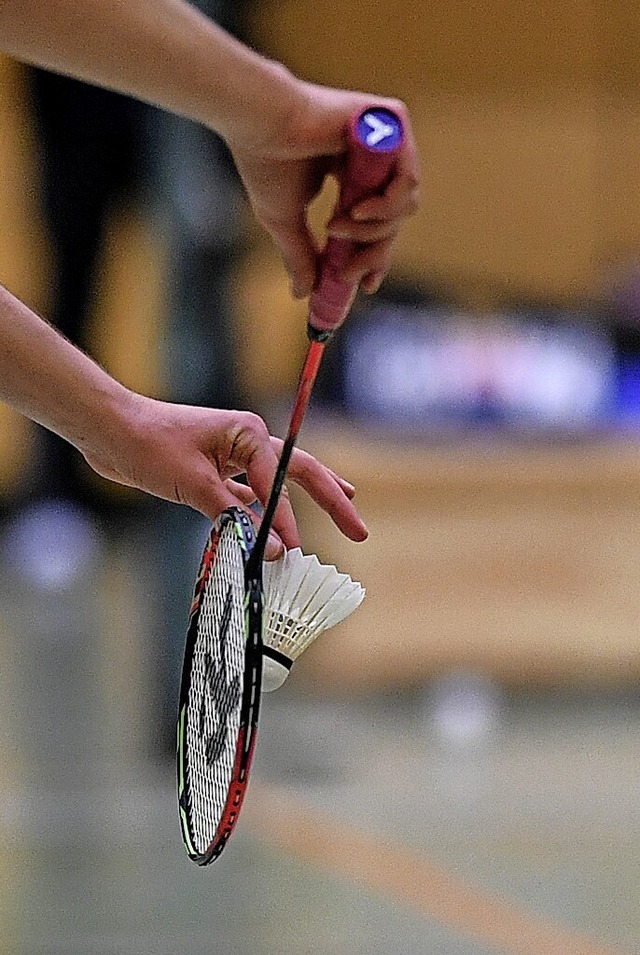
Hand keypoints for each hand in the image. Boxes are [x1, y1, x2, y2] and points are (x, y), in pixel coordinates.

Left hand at [81, 394, 366, 558]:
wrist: (110, 431)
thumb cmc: (149, 446)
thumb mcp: (194, 484)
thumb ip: (235, 516)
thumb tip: (273, 548)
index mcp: (249, 433)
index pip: (279, 484)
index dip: (287, 521)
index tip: (292, 552)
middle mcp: (248, 440)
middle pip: (302, 473)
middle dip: (333, 499)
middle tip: (358, 529)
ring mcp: (234, 455)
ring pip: (279, 483)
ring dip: (306, 501)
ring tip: (344, 509)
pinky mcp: (216, 470)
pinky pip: (250, 494)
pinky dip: (264, 512)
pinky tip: (277, 526)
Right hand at [228, 77, 418, 298]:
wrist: (261, 124)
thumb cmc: (266, 163)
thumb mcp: (286, 223)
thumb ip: (301, 258)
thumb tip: (301, 295)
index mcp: (351, 175)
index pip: (377, 222)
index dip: (374, 256)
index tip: (367, 284)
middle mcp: (371, 157)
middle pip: (393, 221)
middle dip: (372, 254)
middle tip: (349, 274)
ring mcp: (384, 139)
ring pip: (403, 208)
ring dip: (371, 230)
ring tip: (337, 227)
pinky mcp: (391, 123)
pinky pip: (408, 182)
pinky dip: (385, 206)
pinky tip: (357, 210)